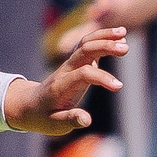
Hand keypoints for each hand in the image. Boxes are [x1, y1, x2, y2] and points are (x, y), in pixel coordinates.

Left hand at [4, 26, 127, 136]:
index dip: (102, 78)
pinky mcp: (76, 62)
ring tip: (124, 32)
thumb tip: (87, 119)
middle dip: (104, 47)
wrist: (30, 105)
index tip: (118, 86)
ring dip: (104, 36)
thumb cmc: (44, 117)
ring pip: (85, 43)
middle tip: (125, 48)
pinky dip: (102, 37)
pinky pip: (87, 44)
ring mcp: (70, 64)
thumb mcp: (55, 124)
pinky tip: (119, 35)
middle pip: (84, 51)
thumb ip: (71, 120)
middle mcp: (66, 71)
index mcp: (61, 86)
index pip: (83, 74)